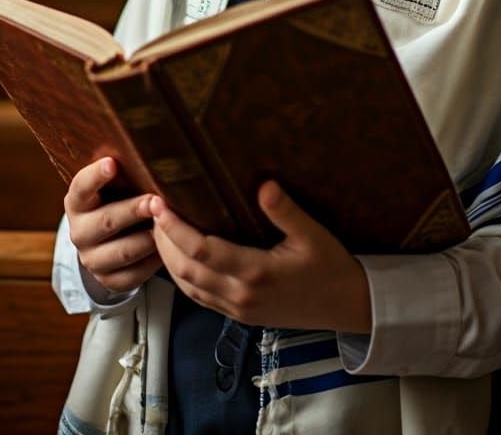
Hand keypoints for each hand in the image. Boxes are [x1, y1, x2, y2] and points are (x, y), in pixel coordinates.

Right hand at [64, 157, 161, 293]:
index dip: (96, 176)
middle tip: (156, 200)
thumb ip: (124, 172)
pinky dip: (154, 261)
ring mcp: (92, 260)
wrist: (109, 241)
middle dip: (134, 210)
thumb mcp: (115, 185)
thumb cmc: (118, 199)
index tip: (113, 163)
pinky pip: (135, 274)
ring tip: (169, 225)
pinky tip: (170, 248)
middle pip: (107, 221)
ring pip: (124, 251)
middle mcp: (79, 232)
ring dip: (149, 238)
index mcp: (77, 202)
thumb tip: (153, 150)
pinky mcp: (109, 281)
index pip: (81, 187)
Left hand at [150, 180, 371, 332]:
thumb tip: (264, 183)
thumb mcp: (313, 234)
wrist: (348, 307)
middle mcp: (241, 295)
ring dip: (168, 260)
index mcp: (256, 273)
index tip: (161, 205)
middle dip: (163, 241)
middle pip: (185, 270)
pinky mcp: (240, 316)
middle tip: (152, 210)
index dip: (175, 229)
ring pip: (188, 288)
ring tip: (159, 230)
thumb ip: (285, 210)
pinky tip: (179, 258)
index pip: (201, 250)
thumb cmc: (332, 268)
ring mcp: (238, 309)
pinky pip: (200, 299)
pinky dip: (183, 278)